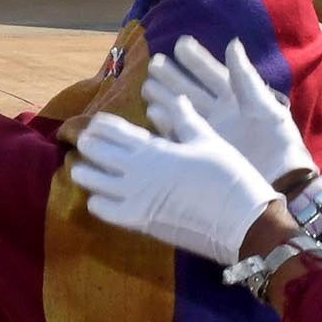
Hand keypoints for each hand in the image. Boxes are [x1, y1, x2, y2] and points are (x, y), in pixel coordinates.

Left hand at [65, 106, 275, 264]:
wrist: (240, 222)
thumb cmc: (229, 177)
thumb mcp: (208, 142)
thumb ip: (185, 120)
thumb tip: (175, 99)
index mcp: (156, 148)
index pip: (116, 130)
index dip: (101, 125)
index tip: (95, 123)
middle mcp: (138, 171)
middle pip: (97, 152)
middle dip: (88, 145)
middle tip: (84, 142)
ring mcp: (134, 198)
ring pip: (93, 182)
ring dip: (85, 173)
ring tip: (81, 169)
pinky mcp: (138, 222)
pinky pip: (104, 211)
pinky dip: (97, 202)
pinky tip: (99, 198)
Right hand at [145, 35, 313, 188]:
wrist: (282, 184)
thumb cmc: (280, 144)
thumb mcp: (266, 107)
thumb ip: (246, 79)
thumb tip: (233, 44)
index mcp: (237, 99)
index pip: (212, 74)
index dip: (196, 59)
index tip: (179, 44)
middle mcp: (220, 113)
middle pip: (191, 90)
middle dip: (173, 76)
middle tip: (154, 63)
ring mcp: (210, 132)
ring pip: (182, 109)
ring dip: (165, 97)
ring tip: (148, 86)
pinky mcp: (203, 151)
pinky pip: (180, 133)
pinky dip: (167, 123)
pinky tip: (153, 113)